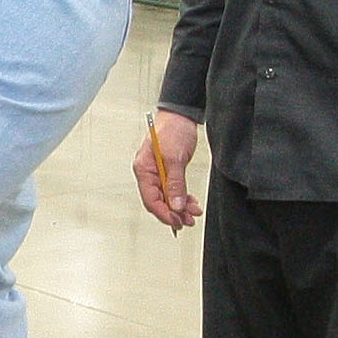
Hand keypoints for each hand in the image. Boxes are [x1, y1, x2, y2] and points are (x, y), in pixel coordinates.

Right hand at [133, 110, 202, 229]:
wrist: (181, 116)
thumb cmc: (173, 130)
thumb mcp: (174, 158)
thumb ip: (175, 182)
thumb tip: (175, 204)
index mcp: (144, 170)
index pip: (151, 199)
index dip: (164, 212)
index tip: (177, 221)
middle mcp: (149, 174)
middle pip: (158, 201)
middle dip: (174, 213)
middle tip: (188, 221)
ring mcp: (158, 173)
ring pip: (167, 198)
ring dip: (180, 207)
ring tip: (193, 214)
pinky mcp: (169, 172)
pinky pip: (173, 190)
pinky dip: (182, 198)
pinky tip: (191, 203)